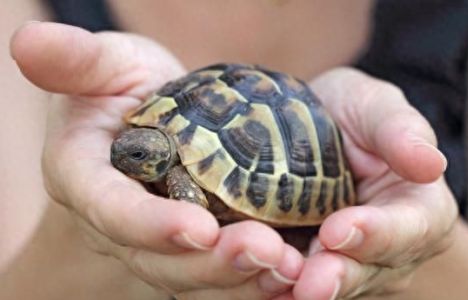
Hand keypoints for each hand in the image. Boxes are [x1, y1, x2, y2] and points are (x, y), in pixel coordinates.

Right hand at [11, 22, 302, 298]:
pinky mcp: (190, 249)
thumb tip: (26, 39)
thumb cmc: (123, 90)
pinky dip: (254, 281)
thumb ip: (77, 61)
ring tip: (289, 268)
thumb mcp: (106, 67)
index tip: (200, 228)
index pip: (112, 210)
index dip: (150, 225)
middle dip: (211, 263)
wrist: (150, 121)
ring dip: (242, 279)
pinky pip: (218, 277)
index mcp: (88, 180)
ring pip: (193, 279)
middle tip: (267, 252)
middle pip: (159, 260)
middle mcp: (120, 224)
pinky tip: (292, 273)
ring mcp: (156, 243)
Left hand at [289, 68, 457, 299]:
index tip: (336, 231)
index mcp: (419, 209)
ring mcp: (351, 260)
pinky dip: (277, 283)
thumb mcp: (376, 107)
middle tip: (306, 283)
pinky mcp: (313, 263)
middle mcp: (390, 246)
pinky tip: (256, 279)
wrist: (313, 121)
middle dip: (334, 276)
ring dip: (300, 286)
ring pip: (330, 283)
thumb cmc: (352, 112)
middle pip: (367, 270)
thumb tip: (431, 164)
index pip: (407, 230)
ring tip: (273, 280)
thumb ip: (401, 131)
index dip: (375, 235)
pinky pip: (296, 281)